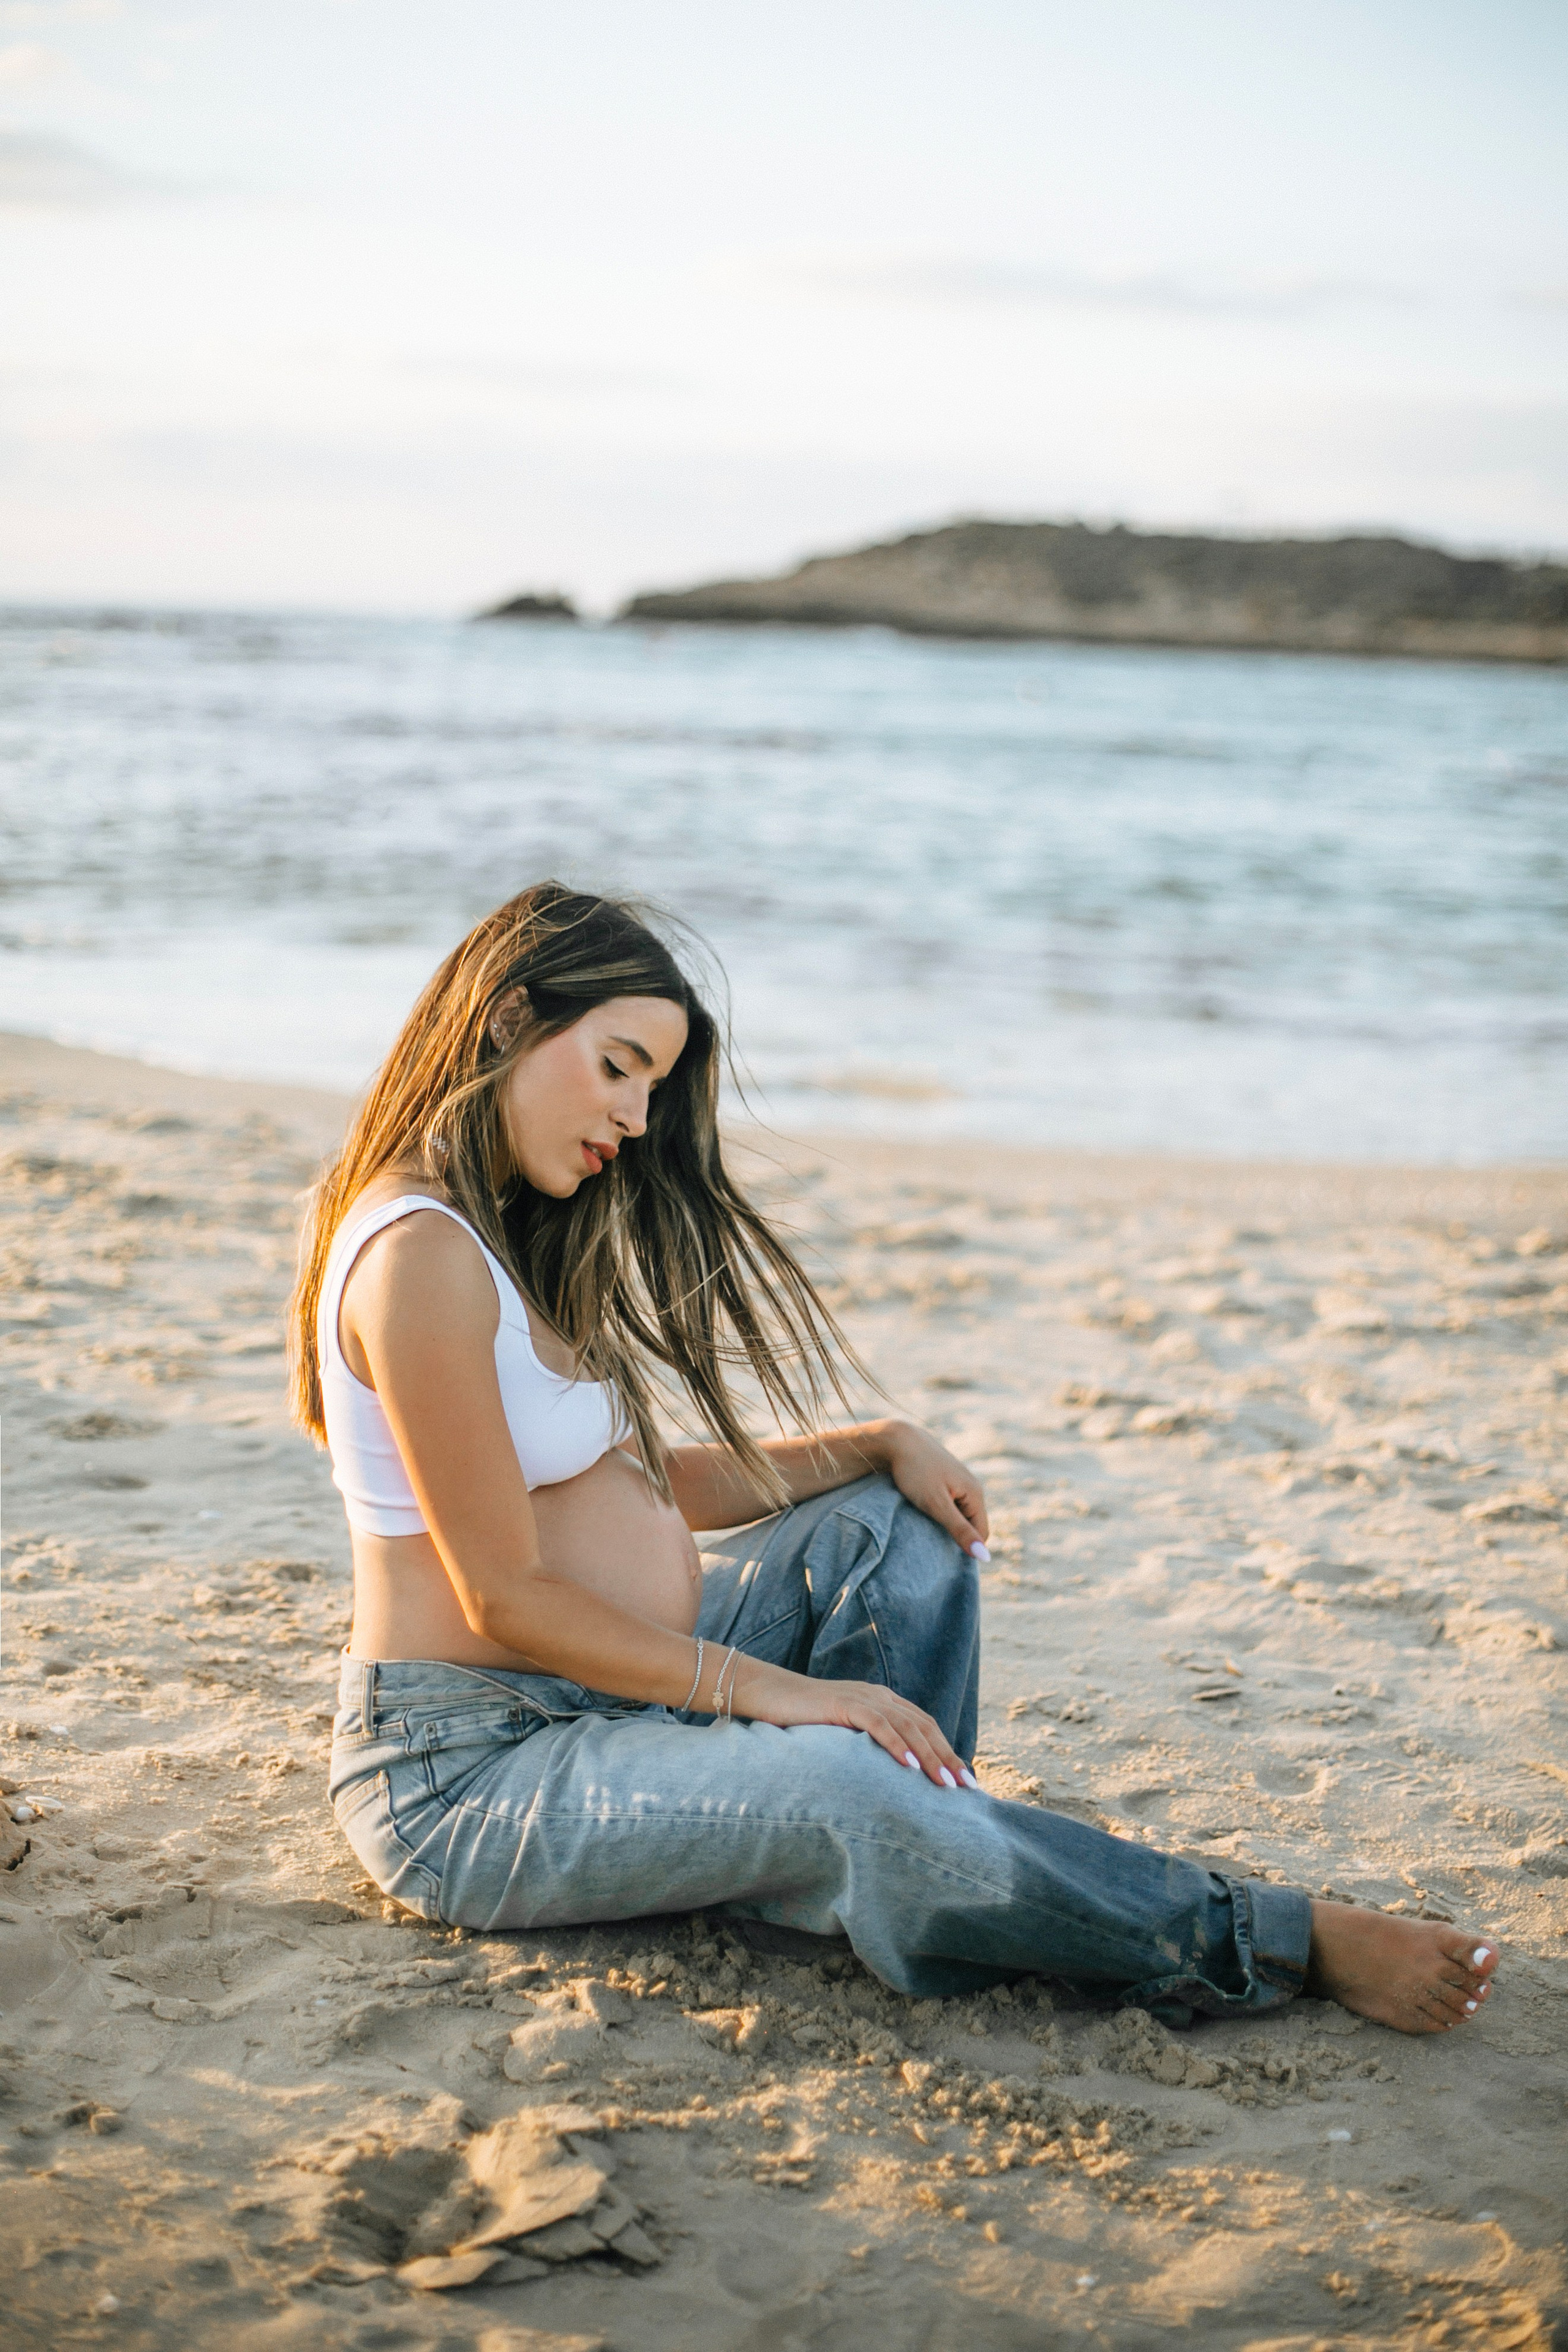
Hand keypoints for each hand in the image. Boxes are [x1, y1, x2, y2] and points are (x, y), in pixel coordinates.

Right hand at [740, 1662, 978, 1789]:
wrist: (766, 1693)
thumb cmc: (800, 1718)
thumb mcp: (841, 1733)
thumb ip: (864, 1744)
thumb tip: (886, 1776)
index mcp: (881, 1700)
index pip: (924, 1725)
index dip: (946, 1750)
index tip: (963, 1779)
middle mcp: (879, 1695)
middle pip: (924, 1727)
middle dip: (948, 1757)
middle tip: (967, 1787)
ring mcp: (863, 1697)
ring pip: (908, 1727)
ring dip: (931, 1757)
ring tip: (947, 1784)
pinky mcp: (845, 1703)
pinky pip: (879, 1724)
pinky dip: (898, 1745)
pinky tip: (912, 1766)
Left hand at [879, 1420, 990, 1559]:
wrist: (897, 1439)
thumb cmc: (915, 1472)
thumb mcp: (937, 1505)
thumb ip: (960, 1530)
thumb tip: (984, 1557)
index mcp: (975, 1493)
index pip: (982, 1533)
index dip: (966, 1548)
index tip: (941, 1554)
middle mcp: (972, 1486)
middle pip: (972, 1524)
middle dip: (956, 1536)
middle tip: (931, 1540)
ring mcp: (958, 1481)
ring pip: (959, 1514)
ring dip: (946, 1524)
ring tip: (925, 1525)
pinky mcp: (945, 1479)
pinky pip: (949, 1504)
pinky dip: (939, 1512)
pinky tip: (923, 1511)